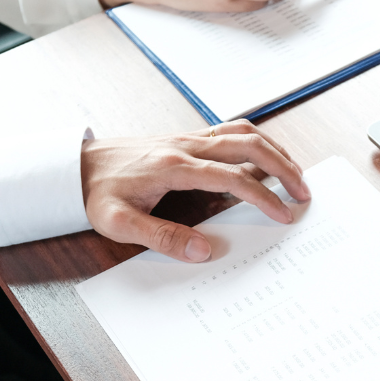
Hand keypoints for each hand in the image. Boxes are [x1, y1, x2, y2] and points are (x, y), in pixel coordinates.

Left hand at [79, 120, 310, 262]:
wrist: (75, 166)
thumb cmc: (97, 194)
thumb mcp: (119, 224)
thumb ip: (162, 237)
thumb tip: (203, 250)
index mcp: (174, 167)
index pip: (232, 178)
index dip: (263, 197)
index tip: (284, 214)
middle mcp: (186, 146)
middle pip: (249, 146)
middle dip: (283, 167)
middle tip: (304, 192)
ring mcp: (189, 138)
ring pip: (244, 132)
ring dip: (275, 149)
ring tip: (295, 173)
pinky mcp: (188, 138)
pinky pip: (231, 130)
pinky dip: (258, 141)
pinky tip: (266, 156)